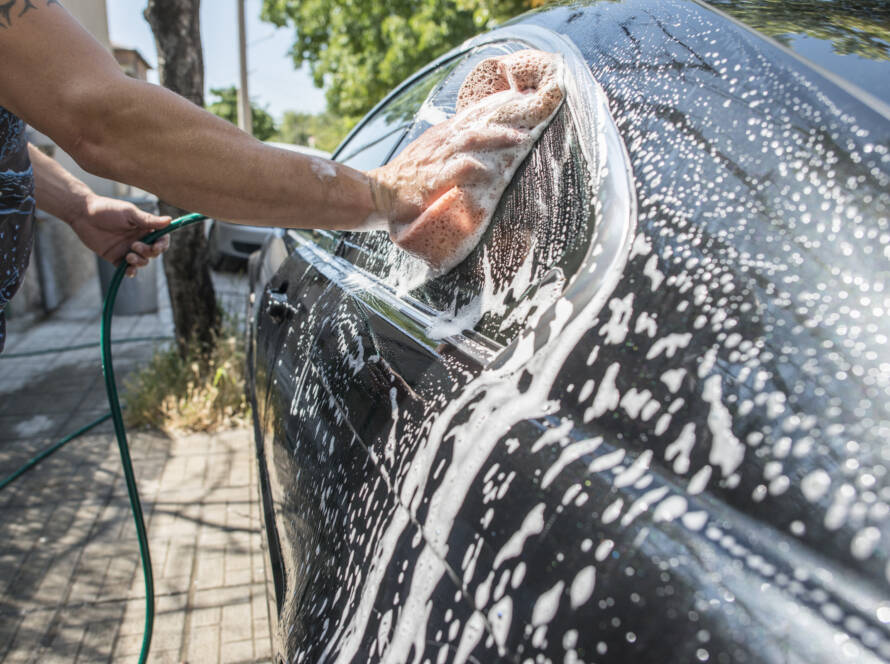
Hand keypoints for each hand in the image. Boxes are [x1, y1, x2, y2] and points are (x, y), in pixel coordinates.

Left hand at [69, 195, 171, 277]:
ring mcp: (128, 249)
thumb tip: (169, 220)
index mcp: (144, 228)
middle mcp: (139, 239)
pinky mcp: (116, 258)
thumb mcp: (129, 213)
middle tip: (135, 245)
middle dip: (148, 252)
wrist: (83, 215)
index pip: (161, 239)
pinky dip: (130, 271)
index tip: (158, 246)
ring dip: (139, 262)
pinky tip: (128, 270)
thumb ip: (148, 220)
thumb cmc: (107, 209)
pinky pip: (128, 269)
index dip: (163, 244)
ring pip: (143, 262)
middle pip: (153, 252)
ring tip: (128, 256)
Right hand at [369, 50, 563, 270]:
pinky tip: (489, 170)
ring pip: (471, 140)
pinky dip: (473, 168)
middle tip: (536, 115)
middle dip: (508, 117)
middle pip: (480, 122)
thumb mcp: (432, 153)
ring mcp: (437, 159)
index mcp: (445, 134)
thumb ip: (455, 145)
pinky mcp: (431, 180)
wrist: (380, 192)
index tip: (528, 100)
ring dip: (497, 138)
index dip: (502, 106)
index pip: (477, 113)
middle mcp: (443, 141)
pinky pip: (455, 170)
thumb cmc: (408, 177)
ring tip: (521, 139)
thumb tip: (482, 142)